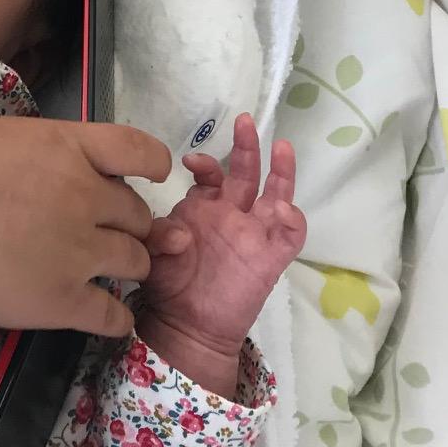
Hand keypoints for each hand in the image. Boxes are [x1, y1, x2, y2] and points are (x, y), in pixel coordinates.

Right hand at [0, 110, 168, 335]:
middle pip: (137, 213)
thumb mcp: (5, 136)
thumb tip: (52, 168)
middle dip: (129, 223)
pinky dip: (118, 317)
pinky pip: (113, 315)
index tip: (153, 176)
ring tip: (114, 273)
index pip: (137, 149)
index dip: (153, 164)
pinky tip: (112, 318)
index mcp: (70, 149)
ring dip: (129, 265)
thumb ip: (43, 153)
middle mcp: (87, 195)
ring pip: (135, 261)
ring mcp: (81, 250)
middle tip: (109, 233)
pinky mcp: (66, 299)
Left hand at [140, 114, 305, 391]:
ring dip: (282, 172)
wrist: (187, 325)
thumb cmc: (168, 283)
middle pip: (246, 173)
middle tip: (246, 120)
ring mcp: (254, 234)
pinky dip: (294, 222)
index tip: (192, 161)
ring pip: (276, 196)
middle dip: (247, 146)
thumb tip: (180, 232)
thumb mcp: (153, 250)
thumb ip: (160, 233)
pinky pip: (290, 237)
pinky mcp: (271, 259)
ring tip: (282, 147)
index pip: (211, 174)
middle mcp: (232, 214)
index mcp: (204, 207)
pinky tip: (286, 209)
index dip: (205, 163)